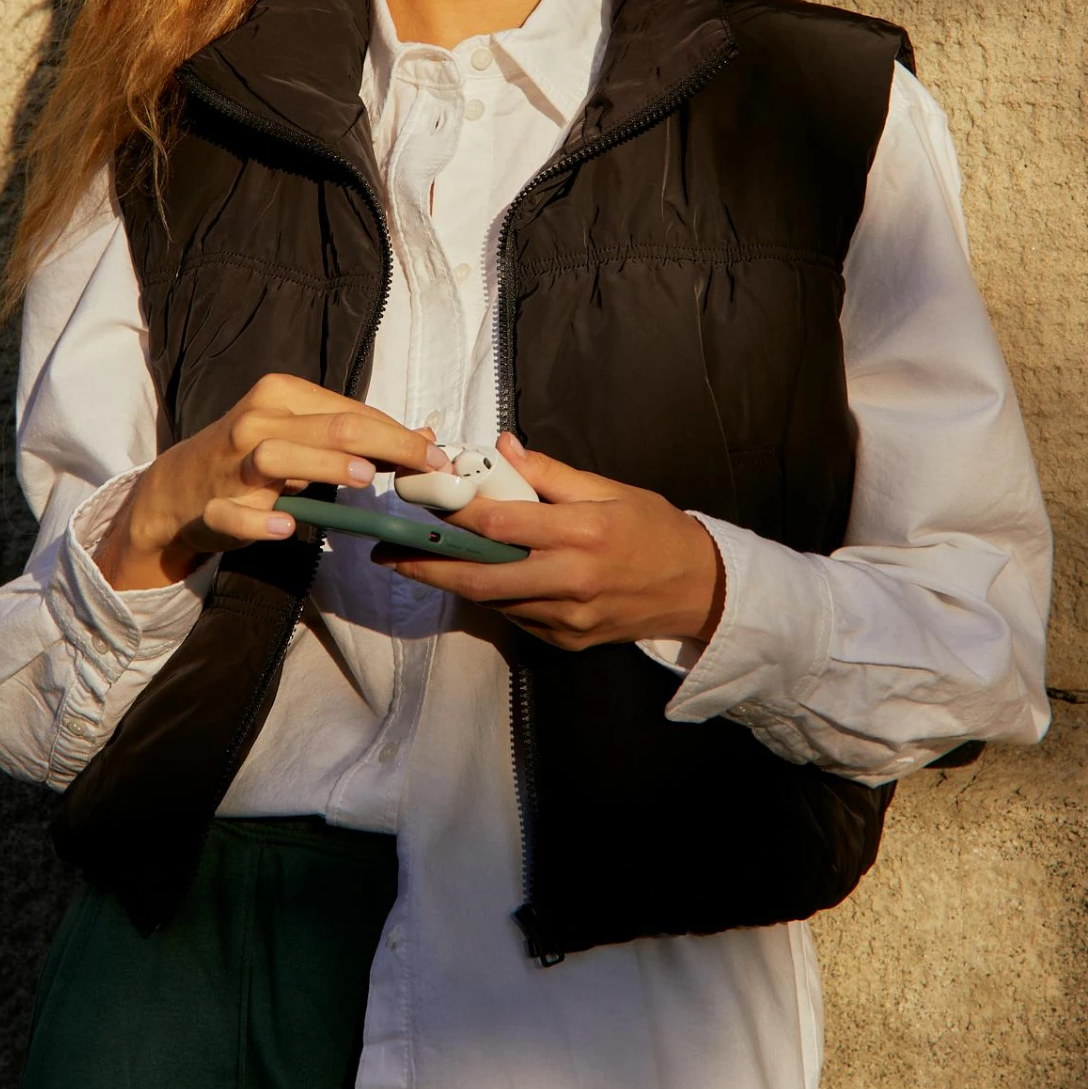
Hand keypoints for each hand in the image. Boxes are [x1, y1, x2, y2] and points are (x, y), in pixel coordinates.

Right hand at [95, 373, 447, 590]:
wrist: (177, 489)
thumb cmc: (251, 457)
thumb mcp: (303, 436)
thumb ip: (358, 436)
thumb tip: (424, 438)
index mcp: (280, 396)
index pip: (349, 410)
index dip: (398, 434)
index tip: (438, 458)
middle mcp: (256, 422)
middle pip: (326, 427)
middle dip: (384, 444)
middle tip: (426, 466)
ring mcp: (231, 466)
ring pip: (276, 456)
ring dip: (322, 466)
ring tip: (366, 479)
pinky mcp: (212, 507)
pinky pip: (232, 513)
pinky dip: (258, 520)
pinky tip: (286, 526)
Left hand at [373, 434, 725, 651]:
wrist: (700, 590)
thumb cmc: (656, 530)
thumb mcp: (611, 489)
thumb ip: (551, 473)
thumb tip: (503, 448)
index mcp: (582, 533)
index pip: (499, 525)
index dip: (454, 515)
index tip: (421, 504)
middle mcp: (570, 580)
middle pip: (479, 578)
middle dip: (426, 568)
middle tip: (387, 554)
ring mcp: (567, 618)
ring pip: (493, 600)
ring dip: (454, 583)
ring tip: (418, 563)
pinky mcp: (567, 640)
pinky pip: (516, 617)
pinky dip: (492, 597)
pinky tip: (478, 578)